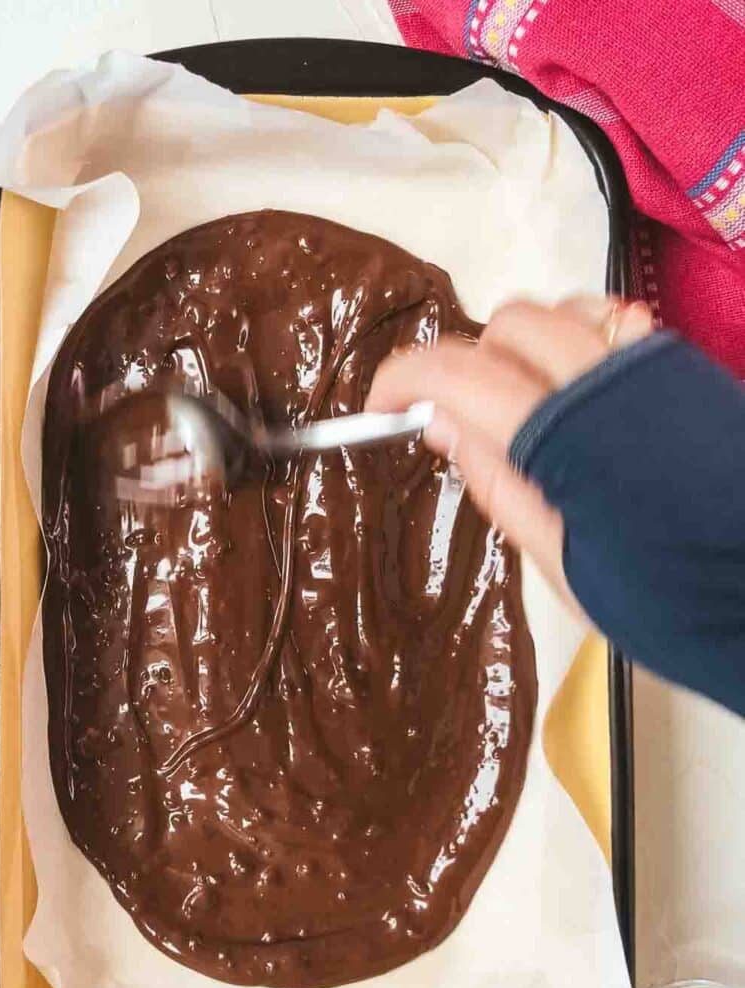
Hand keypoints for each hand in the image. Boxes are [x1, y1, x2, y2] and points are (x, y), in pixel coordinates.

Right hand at [366, 296, 652, 611]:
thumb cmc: (667, 597)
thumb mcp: (562, 560)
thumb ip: (498, 482)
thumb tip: (440, 423)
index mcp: (562, 434)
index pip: (458, 373)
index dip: (403, 380)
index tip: (382, 406)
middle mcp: (604, 380)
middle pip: (508, 325)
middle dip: (469, 361)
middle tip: (465, 422)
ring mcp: (650, 366)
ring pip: (563, 311)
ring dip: (525, 346)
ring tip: (524, 407)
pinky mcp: (683, 368)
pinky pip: (613, 324)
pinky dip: (576, 344)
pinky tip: (579, 400)